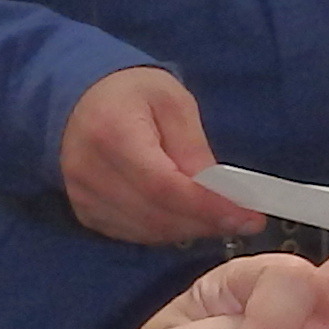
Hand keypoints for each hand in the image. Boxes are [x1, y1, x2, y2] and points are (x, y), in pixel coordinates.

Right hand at [60, 65, 250, 247]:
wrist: (80, 99)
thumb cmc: (132, 93)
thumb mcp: (173, 103)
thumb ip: (194, 148)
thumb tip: (220, 194)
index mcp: (113, 135)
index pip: (164, 186)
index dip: (208, 207)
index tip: (248, 217)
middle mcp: (91, 173)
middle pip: (158, 216)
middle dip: (206, 222)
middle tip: (243, 218)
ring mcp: (84, 198)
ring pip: (148, 232)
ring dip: (189, 229)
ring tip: (218, 214)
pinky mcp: (86, 213)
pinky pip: (133, 235)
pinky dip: (165, 231)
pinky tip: (184, 215)